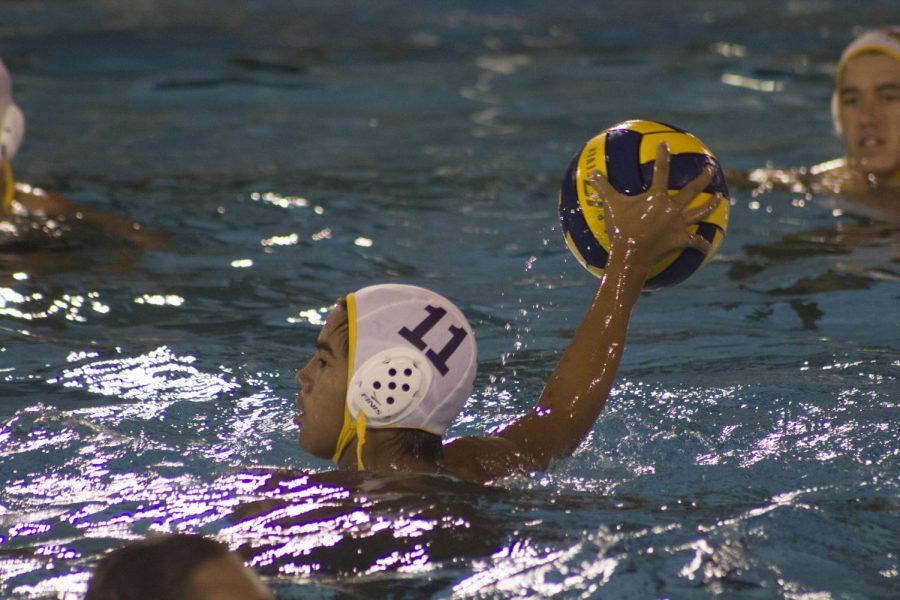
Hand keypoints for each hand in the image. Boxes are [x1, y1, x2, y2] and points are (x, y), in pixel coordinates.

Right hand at [587, 142, 722, 267]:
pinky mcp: (681, 240)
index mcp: (657, 197)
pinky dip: (702, 243)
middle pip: (692, 189)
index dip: (663, 156)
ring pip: (700, 211)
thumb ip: (603, 188)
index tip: (665, 145)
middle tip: (711, 167)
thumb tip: (591, 173)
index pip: (661, 171)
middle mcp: (672, 208)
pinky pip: (695, 241)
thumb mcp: (611, 206)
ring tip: (719, 197)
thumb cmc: (621, 229)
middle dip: (703, 177)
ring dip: (711, 204)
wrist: (632, 254)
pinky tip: (708, 244)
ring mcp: (679, 224)